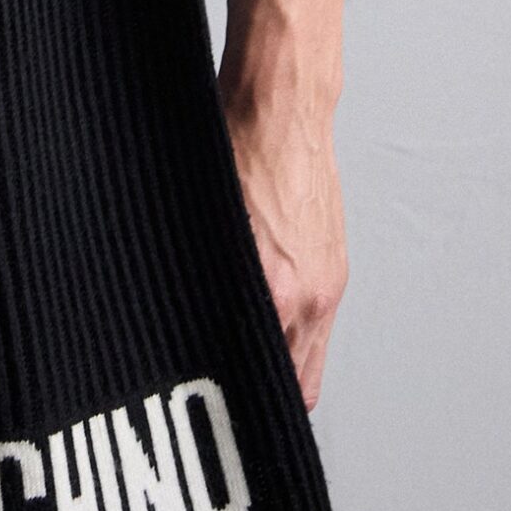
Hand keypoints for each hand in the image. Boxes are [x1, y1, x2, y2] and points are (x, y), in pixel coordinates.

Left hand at [218, 76, 348, 411]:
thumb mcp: (197, 218)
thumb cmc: (233, 149)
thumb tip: (176, 324)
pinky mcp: (333, 268)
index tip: (207, 403)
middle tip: (220, 399)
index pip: (261, 379)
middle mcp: (310, 295)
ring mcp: (327, 282)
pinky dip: (294, 338)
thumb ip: (197, 280)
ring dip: (280, 369)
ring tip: (239, 369)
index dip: (233, 395)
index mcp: (275, 288)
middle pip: (293, 385)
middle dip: (259, 394)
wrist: (281, 107)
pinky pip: (317, 329)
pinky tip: (263, 330)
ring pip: (309, 361)